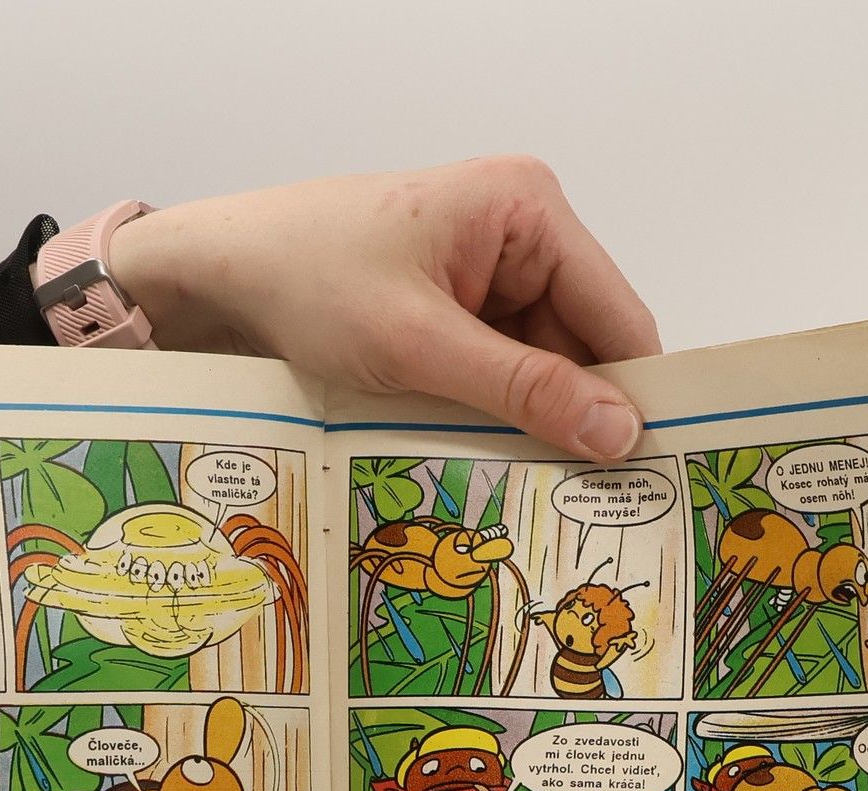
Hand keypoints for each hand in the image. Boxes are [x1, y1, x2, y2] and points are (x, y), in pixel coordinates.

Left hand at [111, 158, 659, 457]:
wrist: (221, 274)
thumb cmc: (307, 278)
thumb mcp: (419, 345)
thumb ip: (523, 389)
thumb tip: (618, 434)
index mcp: (529, 209)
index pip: (618, 316)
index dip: (633, 397)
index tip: (645, 475)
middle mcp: (521, 232)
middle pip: (582, 348)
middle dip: (574, 418)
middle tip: (581, 505)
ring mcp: (488, 272)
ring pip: (540, 370)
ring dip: (528, 424)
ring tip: (524, 489)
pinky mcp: (455, 309)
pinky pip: (498, 373)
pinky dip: (492, 416)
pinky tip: (482, 459)